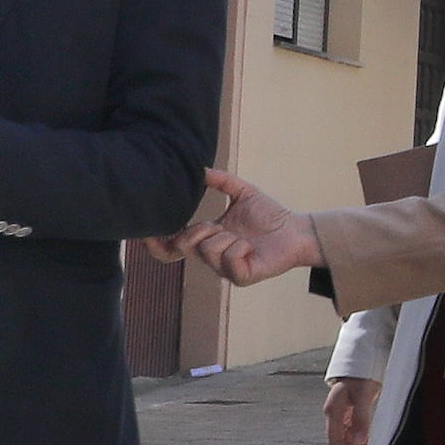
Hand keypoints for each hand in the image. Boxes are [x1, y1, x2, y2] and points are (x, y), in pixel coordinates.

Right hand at [150, 165, 318, 283]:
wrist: (298, 230)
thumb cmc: (271, 215)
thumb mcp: (243, 192)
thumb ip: (222, 181)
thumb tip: (200, 167)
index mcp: (207, 239)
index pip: (173, 246)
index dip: (157, 242)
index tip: (145, 231)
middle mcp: (212, 257)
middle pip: (186, 245)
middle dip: (201, 230)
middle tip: (220, 226)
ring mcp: (225, 270)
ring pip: (208, 249)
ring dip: (227, 236)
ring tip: (244, 237)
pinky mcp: (241, 277)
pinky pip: (229, 259)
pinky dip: (240, 247)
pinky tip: (251, 247)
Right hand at [321, 378, 378, 444]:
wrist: (362, 361)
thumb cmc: (361, 375)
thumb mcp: (363, 396)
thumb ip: (361, 418)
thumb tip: (358, 441)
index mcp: (333, 411)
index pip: (335, 441)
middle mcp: (334, 414)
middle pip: (339, 442)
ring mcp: (340, 414)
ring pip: (345, 438)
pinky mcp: (348, 413)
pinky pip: (351, 432)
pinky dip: (359, 441)